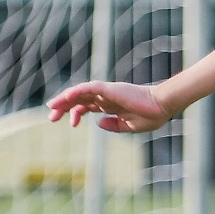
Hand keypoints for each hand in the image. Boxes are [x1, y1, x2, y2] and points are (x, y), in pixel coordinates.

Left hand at [46, 81, 173, 132]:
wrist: (163, 106)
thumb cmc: (152, 116)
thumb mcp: (130, 126)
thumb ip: (114, 125)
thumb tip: (98, 124)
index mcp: (111, 105)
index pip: (86, 106)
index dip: (75, 113)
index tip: (71, 124)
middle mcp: (106, 97)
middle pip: (79, 99)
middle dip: (64, 107)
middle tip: (51, 117)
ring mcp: (107, 92)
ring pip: (80, 92)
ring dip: (64, 99)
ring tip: (52, 107)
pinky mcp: (109, 88)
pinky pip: (88, 87)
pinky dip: (76, 91)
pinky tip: (65, 97)